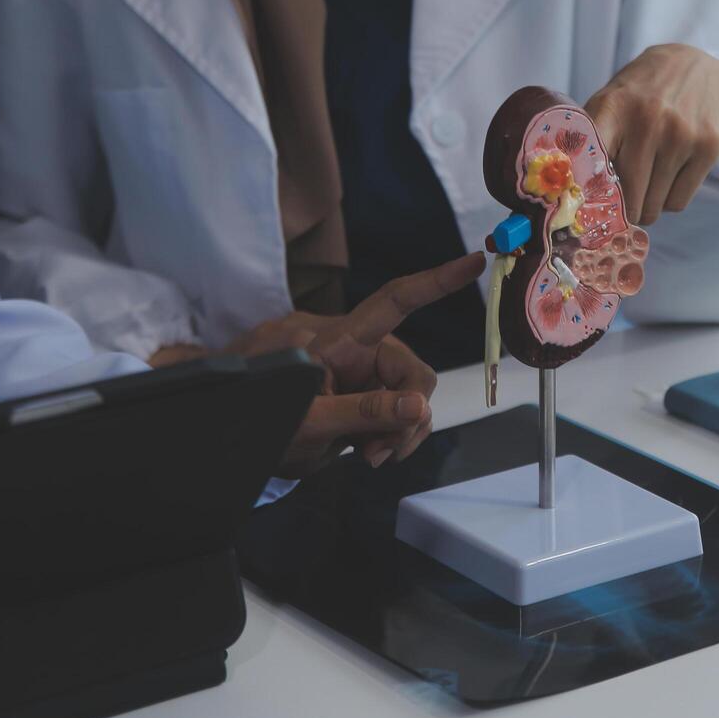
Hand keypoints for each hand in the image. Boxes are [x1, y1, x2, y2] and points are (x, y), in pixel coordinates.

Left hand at [271, 252, 486, 477]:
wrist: (243, 434)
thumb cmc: (262, 417)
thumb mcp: (309, 422)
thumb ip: (363, 412)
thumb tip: (419, 407)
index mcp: (340, 340)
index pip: (393, 302)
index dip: (435, 281)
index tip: (475, 260)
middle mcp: (361, 350)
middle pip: (414, 373)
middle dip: (408, 416)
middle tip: (378, 453)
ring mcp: (367, 375)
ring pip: (413, 400)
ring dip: (400, 433)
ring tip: (368, 456)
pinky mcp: (369, 398)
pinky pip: (403, 414)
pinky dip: (395, 437)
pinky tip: (371, 452)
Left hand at [585, 44, 718, 224]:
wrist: (694, 65)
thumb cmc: (640, 95)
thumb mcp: (608, 103)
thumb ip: (589, 142)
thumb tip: (574, 195)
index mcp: (611, 108)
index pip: (590, 165)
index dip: (586, 195)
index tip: (586, 209)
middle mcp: (647, 121)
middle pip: (628, 198)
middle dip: (625, 210)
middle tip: (625, 204)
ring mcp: (681, 134)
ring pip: (655, 206)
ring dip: (649, 205)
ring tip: (649, 184)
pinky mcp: (708, 146)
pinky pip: (678, 202)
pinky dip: (670, 201)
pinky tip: (669, 178)